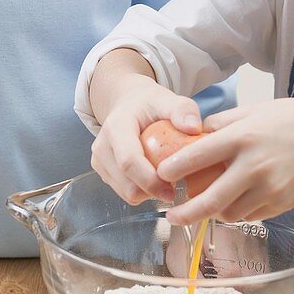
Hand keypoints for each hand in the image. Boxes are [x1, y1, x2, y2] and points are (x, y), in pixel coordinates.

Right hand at [91, 78, 203, 205]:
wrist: (128, 105)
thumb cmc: (150, 105)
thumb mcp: (168, 100)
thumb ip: (183, 110)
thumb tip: (194, 128)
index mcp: (116, 127)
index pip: (128, 161)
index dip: (150, 181)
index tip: (173, 190)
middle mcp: (102, 146)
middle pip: (127, 184)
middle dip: (153, 192)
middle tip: (176, 186)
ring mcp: (99, 161)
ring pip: (126, 193)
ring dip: (149, 193)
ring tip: (166, 178)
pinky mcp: (102, 172)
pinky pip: (125, 193)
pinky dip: (142, 191)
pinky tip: (155, 178)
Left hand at [156, 98, 293, 225]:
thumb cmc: (292, 121)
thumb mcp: (254, 110)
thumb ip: (222, 123)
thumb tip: (193, 134)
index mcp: (242, 137)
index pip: (198, 156)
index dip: (174, 169)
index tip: (160, 175)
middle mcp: (254, 166)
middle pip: (210, 201)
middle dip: (186, 214)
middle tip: (171, 216)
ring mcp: (269, 189)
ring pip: (229, 214)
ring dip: (213, 213)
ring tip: (206, 205)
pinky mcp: (280, 204)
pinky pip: (250, 216)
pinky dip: (237, 212)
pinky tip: (235, 202)